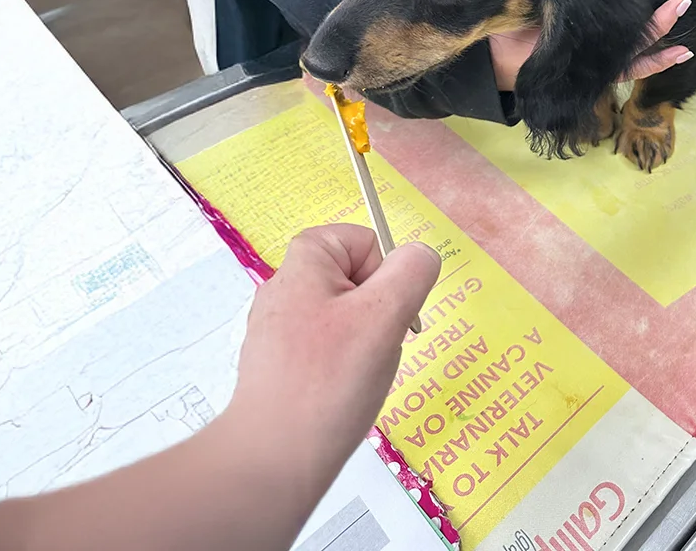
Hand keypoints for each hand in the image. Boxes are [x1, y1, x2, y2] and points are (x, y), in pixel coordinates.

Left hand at [228, 226, 439, 473]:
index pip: (362, 238)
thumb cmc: (328, 382)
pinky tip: (343, 393)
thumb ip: (411, 273)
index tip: (384, 310)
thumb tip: (420, 255)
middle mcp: (285, 291)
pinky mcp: (281, 365)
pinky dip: (346, 367)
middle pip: (357, 280)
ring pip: (347, 318)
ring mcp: (280, 330)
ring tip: (358, 374)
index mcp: (303, 265)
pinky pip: (330, 350)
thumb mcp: (385, 316)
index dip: (385, 271)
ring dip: (366, 342)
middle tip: (374, 346)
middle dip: (379, 311)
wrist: (275, 456)